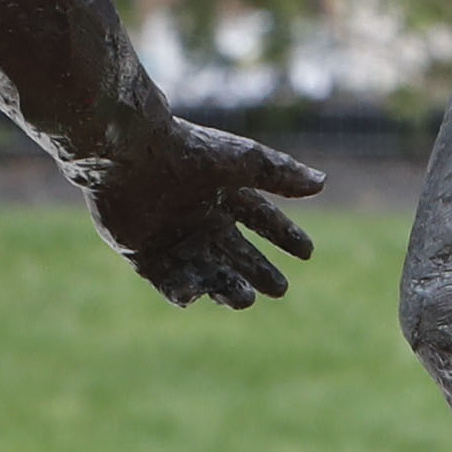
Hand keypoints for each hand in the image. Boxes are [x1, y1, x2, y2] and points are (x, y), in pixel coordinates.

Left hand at [84, 115, 326, 307]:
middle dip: (259, 270)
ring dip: (227, 287)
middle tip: (280, 289)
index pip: (261, 218)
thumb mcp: (242, 161)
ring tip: (246, 299)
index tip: (307, 253)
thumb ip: (280, 174)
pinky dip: (182, 290)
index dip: (284, 234)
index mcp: (222, 192)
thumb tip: (322, 183)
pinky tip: (197, 295)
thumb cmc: (188, 152)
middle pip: (236, 252)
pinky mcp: (142, 252)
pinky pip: (167, 280)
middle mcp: (200, 217)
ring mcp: (172, 236)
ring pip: (207, 271)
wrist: (130, 155)